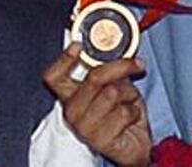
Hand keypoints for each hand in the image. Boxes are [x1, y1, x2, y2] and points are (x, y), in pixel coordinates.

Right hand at [42, 43, 151, 166]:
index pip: (54, 76)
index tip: (78, 45)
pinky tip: (131, 119)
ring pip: (113, 92)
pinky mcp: (99, 140)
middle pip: (94, 77)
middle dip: (121, 67)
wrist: (134, 145)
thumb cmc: (121, 113)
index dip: (64, 59)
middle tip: (137, 64)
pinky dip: (135, 111)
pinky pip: (124, 112)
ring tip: (129, 102)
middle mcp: (71, 111)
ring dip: (130, 94)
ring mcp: (83, 127)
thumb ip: (107, 70)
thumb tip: (114, 51)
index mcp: (69, 95)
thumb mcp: (114, 85)